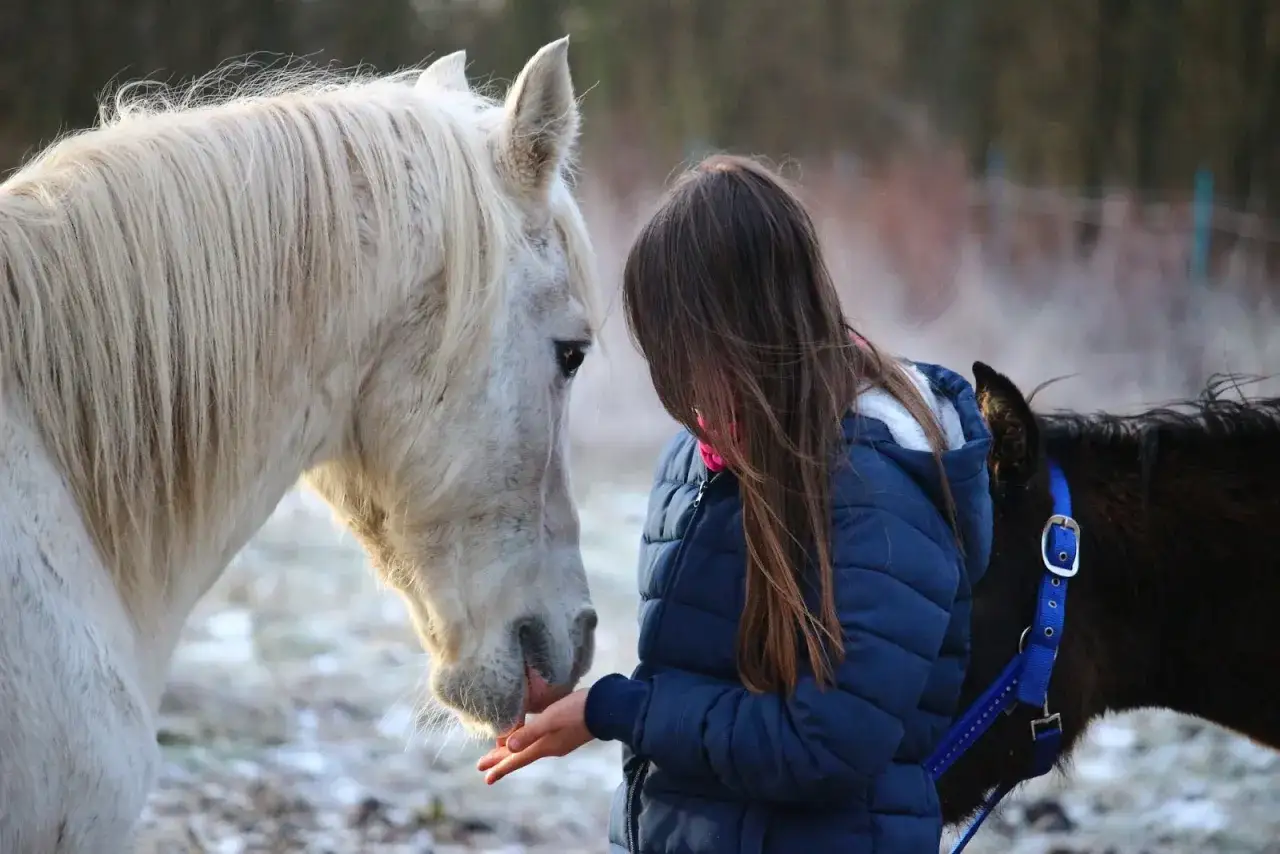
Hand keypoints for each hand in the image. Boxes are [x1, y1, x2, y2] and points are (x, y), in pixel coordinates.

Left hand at [476, 688, 592, 783]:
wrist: (607, 708)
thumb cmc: (577, 710)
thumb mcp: (551, 718)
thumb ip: (531, 732)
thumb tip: (510, 746)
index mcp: (545, 746)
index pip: (517, 759)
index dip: (500, 767)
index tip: (485, 777)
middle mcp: (550, 748)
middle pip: (520, 755)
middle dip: (501, 759)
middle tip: (482, 765)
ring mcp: (559, 742)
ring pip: (529, 748)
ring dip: (513, 750)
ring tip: (498, 751)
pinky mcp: (565, 734)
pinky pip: (539, 742)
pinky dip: (526, 741)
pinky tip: (526, 734)